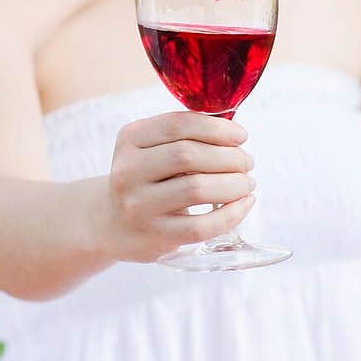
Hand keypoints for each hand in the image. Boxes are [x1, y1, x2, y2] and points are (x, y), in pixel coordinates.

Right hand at [106, 112, 255, 263]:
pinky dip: (231, 214)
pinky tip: (244, 204)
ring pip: (197, 189)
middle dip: (229, 156)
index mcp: (130, 139)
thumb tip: (235, 135)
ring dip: (233, 184)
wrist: (113, 224)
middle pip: (189, 155)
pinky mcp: (155, 236)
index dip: (216, 128)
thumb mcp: (151, 149)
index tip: (241, 135)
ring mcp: (139, 206)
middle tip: (247, 162)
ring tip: (247, 182)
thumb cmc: (147, 179)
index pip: (178, 124)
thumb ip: (185, 136)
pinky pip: (201, 226)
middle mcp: (129, 171)